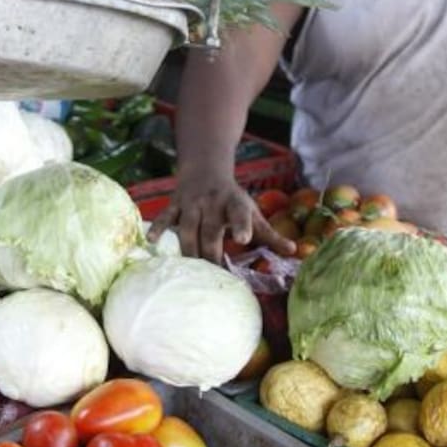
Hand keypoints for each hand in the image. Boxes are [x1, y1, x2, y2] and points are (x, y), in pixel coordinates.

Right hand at [152, 172, 297, 263]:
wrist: (205, 170)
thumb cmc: (233, 200)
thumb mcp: (253, 213)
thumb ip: (270, 234)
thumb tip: (295, 251)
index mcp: (235, 204)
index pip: (240, 215)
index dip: (242, 225)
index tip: (244, 238)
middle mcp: (213, 203)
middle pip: (210, 231)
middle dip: (211, 252)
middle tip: (214, 276)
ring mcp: (192, 204)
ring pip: (188, 229)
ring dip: (189, 250)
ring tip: (190, 273)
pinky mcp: (175, 205)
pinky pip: (166, 218)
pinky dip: (158, 228)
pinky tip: (151, 241)